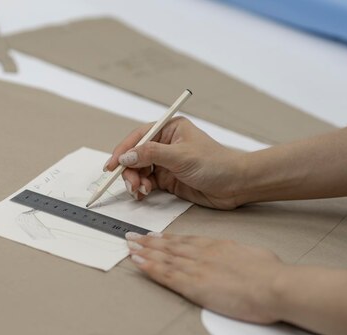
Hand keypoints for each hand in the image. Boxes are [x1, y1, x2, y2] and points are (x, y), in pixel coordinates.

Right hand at [105, 117, 245, 208]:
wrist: (235, 185)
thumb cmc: (215, 164)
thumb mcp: (181, 156)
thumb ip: (152, 155)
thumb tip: (127, 156)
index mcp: (170, 129)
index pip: (139, 137)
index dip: (123, 150)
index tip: (111, 165)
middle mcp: (166, 144)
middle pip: (136, 155)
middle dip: (129, 170)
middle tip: (131, 184)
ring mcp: (167, 162)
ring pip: (139, 170)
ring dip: (135, 181)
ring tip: (141, 191)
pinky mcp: (169, 179)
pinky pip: (147, 182)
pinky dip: (142, 189)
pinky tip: (144, 194)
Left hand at [125, 232, 286, 323]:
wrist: (273, 285)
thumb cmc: (269, 274)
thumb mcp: (253, 256)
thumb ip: (239, 258)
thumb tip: (241, 260)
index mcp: (217, 246)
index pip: (186, 241)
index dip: (168, 239)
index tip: (155, 236)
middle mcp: (202, 254)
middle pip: (169, 246)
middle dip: (148, 242)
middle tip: (132, 237)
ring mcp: (196, 268)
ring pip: (163, 257)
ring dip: (143, 251)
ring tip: (129, 246)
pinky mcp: (193, 285)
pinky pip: (164, 274)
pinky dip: (148, 267)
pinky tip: (137, 262)